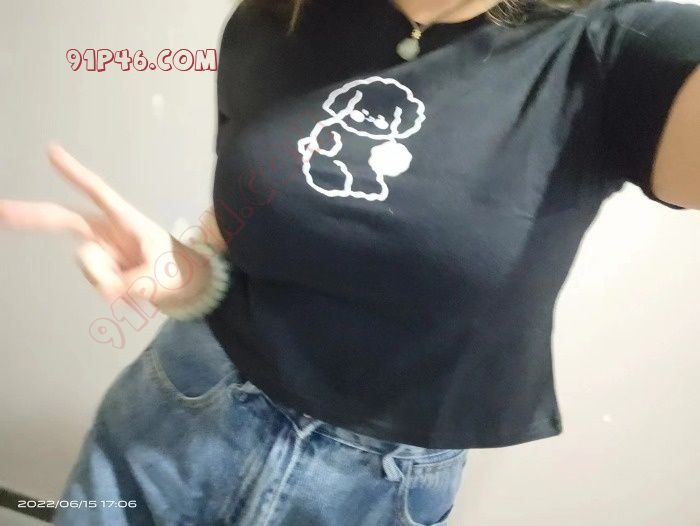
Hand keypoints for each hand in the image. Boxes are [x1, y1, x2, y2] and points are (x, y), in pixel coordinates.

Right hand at [0, 143, 211, 308]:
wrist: (184, 286)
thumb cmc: (177, 269)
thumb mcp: (161, 276)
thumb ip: (133, 283)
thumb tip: (106, 291)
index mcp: (126, 220)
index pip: (97, 192)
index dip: (74, 173)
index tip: (51, 151)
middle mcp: (107, 232)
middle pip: (63, 219)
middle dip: (29, 216)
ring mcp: (101, 250)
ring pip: (89, 267)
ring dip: (110, 281)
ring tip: (138, 285)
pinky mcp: (100, 268)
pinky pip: (97, 283)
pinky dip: (112, 291)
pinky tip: (131, 293)